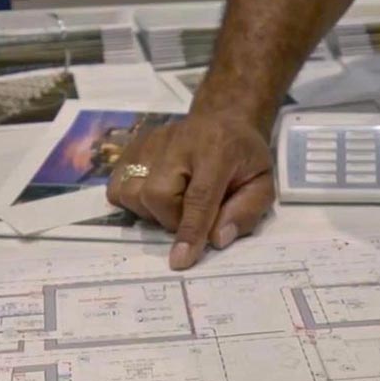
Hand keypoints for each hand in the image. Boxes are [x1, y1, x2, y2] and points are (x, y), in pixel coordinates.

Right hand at [106, 111, 275, 270]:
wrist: (224, 119)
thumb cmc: (244, 159)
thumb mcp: (262, 185)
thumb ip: (245, 213)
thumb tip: (216, 240)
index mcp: (217, 150)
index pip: (198, 197)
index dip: (189, 231)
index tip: (180, 261)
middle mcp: (179, 141)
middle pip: (156, 194)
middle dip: (170, 220)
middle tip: (189, 216)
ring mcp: (151, 142)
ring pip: (130, 192)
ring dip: (151, 212)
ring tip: (173, 204)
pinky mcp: (134, 146)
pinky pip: (117, 186)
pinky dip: (132, 200)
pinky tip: (154, 196)